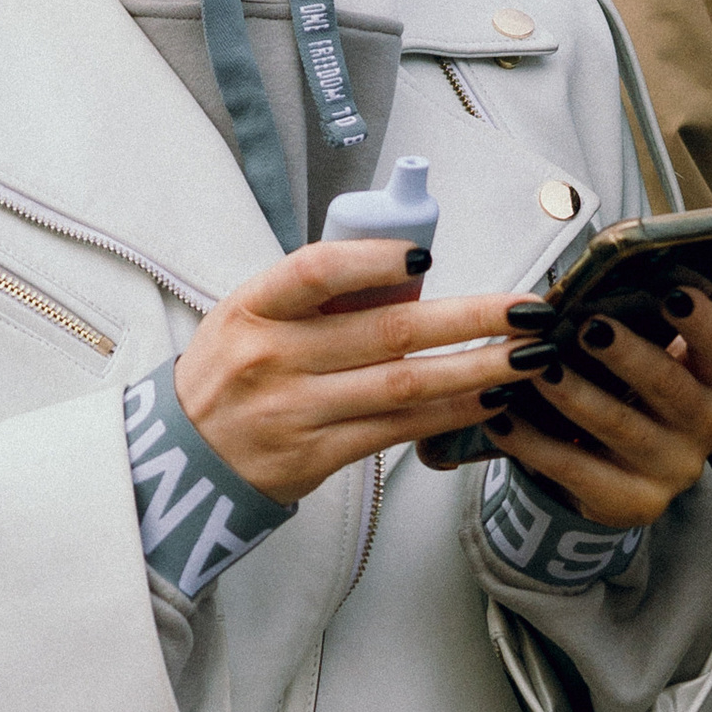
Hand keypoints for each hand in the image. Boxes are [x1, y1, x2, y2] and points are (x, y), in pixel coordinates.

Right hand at [173, 243, 711, 524]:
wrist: (182, 458)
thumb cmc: (232, 370)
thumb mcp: (249, 316)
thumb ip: (317, 297)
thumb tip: (412, 271)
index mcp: (254, 307)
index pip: (317, 272)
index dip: (375, 259)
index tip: (428, 253)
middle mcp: (274, 358)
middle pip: (388, 333)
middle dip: (470, 319)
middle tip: (529, 309)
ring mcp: (296, 412)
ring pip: (404, 387)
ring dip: (476, 370)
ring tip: (529, 358)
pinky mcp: (316, 457)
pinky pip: (396, 431)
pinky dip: (448, 414)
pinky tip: (489, 400)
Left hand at [484, 287, 711, 530]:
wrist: (621, 472)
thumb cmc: (629, 392)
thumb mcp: (646, 360)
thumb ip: (633, 325)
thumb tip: (586, 284)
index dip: (700, 319)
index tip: (671, 293)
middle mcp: (705, 424)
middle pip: (667, 384)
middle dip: (626, 354)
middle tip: (587, 327)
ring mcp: (673, 469)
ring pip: (619, 426)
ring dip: (574, 395)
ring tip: (537, 368)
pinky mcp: (633, 502)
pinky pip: (575, 469)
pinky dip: (534, 442)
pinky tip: (502, 419)